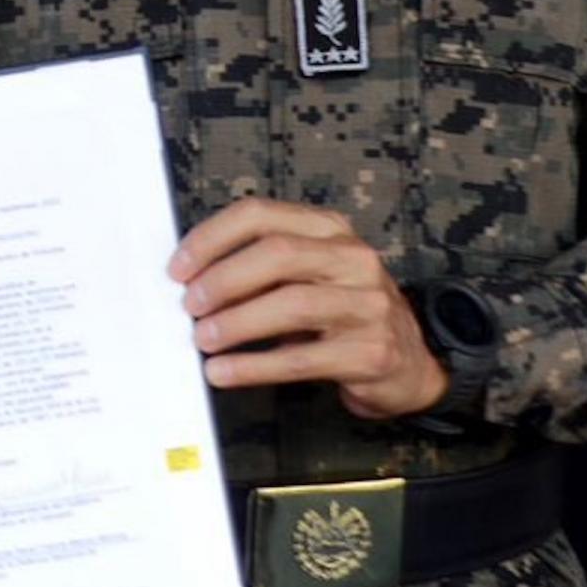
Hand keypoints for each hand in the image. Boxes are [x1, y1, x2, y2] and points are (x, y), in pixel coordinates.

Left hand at [168, 198, 446, 419]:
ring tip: (202, 339)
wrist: (408, 362)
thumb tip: (188, 281)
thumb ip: (259, 268)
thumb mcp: (307, 275)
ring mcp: (368, 305)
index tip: (177, 268)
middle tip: (188, 306)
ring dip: (236, 322)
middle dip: (222, 280)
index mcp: (329, 229)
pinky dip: (254, 366)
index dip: (211, 238)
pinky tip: (224, 372)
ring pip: (292, 304)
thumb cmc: (340, 314)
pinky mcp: (371, 353)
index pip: (261, 215)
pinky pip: (302, 358)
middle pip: (277, 254)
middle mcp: (353, 259)